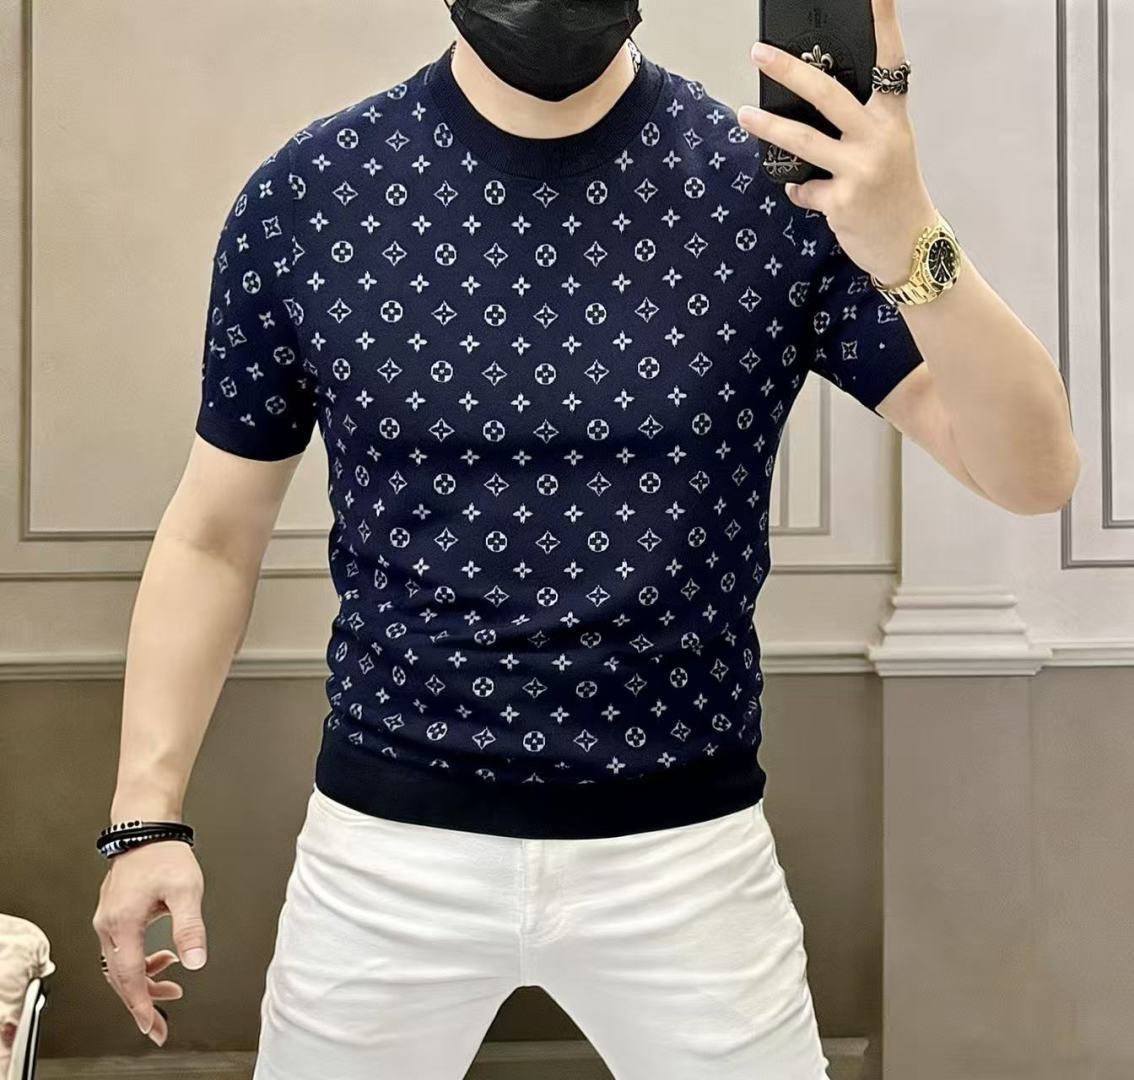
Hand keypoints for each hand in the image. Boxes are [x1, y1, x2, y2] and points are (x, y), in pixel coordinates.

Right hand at [91, 840, 206, 1046]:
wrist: (147, 829)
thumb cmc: (164, 854)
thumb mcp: (186, 891)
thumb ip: (190, 927)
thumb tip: (197, 959)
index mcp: (122, 922)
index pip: (128, 976)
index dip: (140, 1004)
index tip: (150, 1026)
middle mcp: (108, 924)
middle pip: (120, 977)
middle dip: (141, 1002)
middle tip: (159, 1022)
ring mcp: (108, 920)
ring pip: (120, 965)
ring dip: (143, 980)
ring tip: (171, 988)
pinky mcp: (114, 915)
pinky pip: (121, 950)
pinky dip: (140, 962)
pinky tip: (163, 958)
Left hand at [738, 0, 937, 284]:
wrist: (909, 246)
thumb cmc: (894, 194)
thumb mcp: (888, 150)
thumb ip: (858, 128)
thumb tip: (807, 111)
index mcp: (892, 119)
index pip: (890, 62)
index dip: (884, 25)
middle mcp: (878, 139)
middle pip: (827, 94)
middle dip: (789, 70)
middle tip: (759, 53)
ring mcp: (860, 170)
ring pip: (802, 141)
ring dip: (768, 127)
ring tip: (744, 115)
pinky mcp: (842, 201)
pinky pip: (803, 189)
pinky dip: (799, 191)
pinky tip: (806, 194)